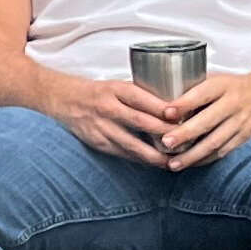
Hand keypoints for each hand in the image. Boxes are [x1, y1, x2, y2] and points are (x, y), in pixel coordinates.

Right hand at [44, 68, 193, 167]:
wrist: (64, 99)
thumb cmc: (98, 92)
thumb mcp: (118, 86)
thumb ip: (141, 97)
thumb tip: (174, 109)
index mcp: (116, 89)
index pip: (144, 99)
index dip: (165, 109)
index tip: (184, 116)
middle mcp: (109, 108)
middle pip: (142, 122)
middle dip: (166, 133)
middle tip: (187, 140)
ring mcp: (102, 128)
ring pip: (134, 145)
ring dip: (156, 154)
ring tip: (175, 160)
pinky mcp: (98, 143)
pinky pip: (124, 154)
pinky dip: (142, 159)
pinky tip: (157, 163)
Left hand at [152, 63, 250, 171]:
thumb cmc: (234, 85)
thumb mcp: (216, 79)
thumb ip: (193, 88)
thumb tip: (161, 100)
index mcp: (222, 86)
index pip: (201, 95)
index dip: (183, 104)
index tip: (165, 112)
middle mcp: (233, 104)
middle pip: (208, 121)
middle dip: (185, 134)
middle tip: (166, 143)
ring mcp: (240, 122)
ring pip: (215, 142)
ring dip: (193, 155)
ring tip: (173, 163)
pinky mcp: (244, 137)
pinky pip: (223, 151)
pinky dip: (205, 159)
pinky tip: (190, 164)